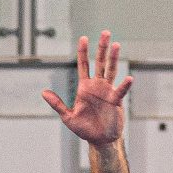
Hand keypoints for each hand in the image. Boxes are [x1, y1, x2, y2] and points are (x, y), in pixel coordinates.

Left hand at [41, 31, 132, 146]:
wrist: (99, 139)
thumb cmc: (84, 128)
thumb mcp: (67, 116)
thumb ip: (57, 104)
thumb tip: (43, 92)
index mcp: (84, 87)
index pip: (83, 65)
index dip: (83, 52)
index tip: (83, 38)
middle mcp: (97, 86)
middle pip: (100, 62)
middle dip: (102, 47)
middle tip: (105, 32)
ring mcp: (107, 91)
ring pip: (111, 70)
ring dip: (114, 58)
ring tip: (116, 44)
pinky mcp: (116, 101)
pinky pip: (120, 91)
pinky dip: (124, 85)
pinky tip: (128, 78)